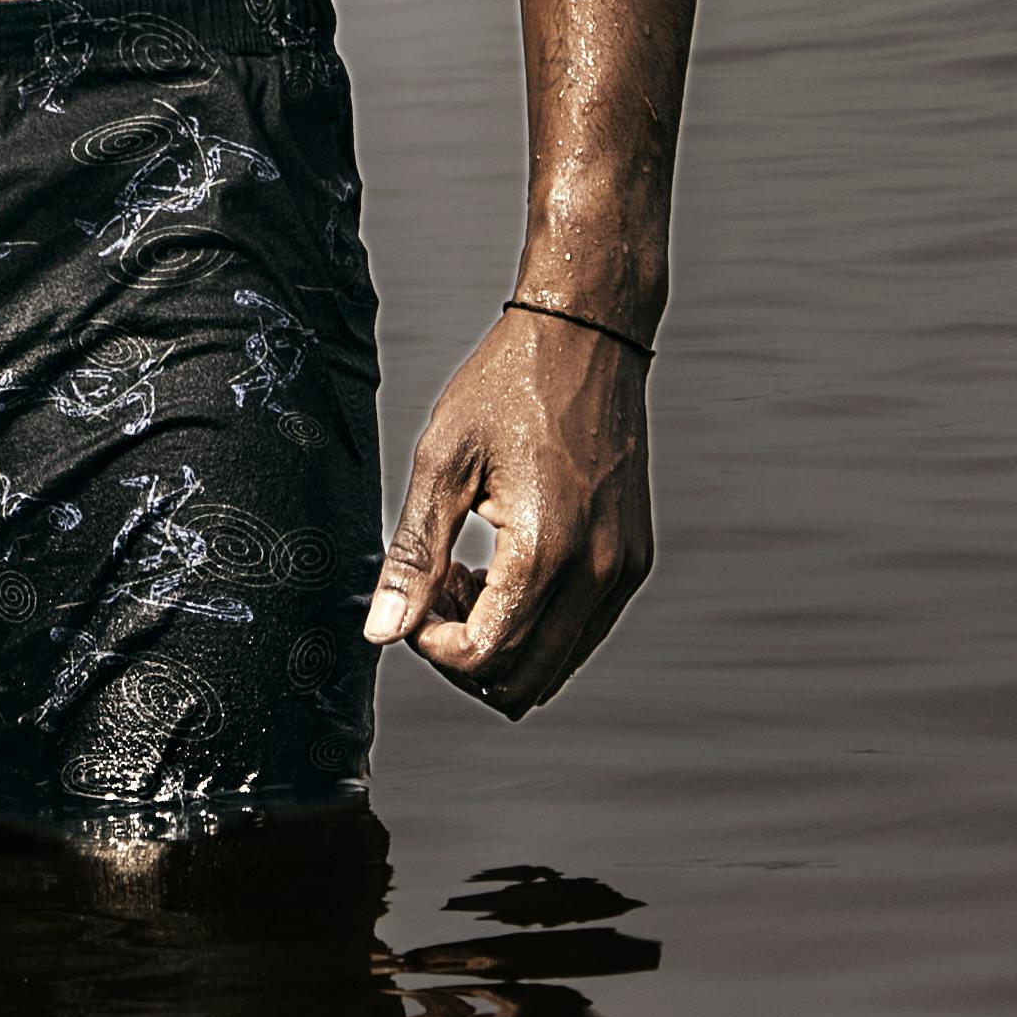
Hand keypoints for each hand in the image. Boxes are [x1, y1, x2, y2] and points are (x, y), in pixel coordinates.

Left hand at [366, 307, 654, 713]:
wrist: (587, 337)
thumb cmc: (508, 386)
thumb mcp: (443, 461)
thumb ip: (413, 556)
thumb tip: (382, 632)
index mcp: (547, 548)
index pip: (485, 655)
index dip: (434, 645)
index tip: (416, 598)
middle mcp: (599, 572)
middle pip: (523, 678)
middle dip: (465, 653)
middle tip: (436, 591)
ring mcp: (624, 569)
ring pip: (554, 665)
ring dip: (501, 642)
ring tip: (466, 576)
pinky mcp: (633, 560)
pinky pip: (581, 631)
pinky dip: (537, 623)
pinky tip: (502, 568)